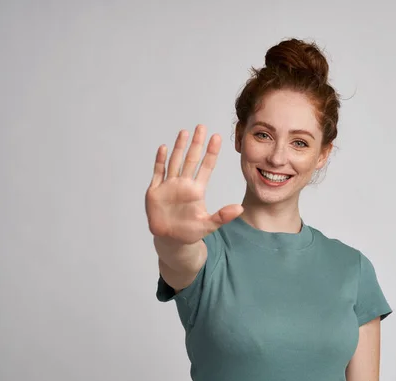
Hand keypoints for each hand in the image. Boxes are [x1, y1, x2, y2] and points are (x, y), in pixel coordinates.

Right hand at [145, 124, 242, 243]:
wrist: (170, 239)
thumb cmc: (190, 232)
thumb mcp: (209, 225)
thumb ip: (223, 216)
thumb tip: (240, 209)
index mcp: (197, 190)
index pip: (206, 167)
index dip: (211, 152)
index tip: (217, 137)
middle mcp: (184, 184)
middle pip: (191, 159)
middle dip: (196, 143)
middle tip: (202, 127)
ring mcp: (169, 186)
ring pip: (175, 161)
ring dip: (179, 147)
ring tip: (184, 132)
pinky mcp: (155, 191)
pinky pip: (158, 173)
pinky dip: (160, 161)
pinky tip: (163, 148)